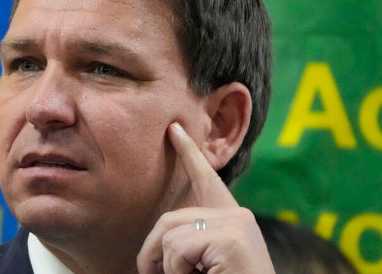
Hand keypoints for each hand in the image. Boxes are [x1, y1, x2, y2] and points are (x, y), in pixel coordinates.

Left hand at [137, 122, 273, 273]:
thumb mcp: (203, 263)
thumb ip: (188, 242)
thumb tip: (160, 239)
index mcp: (230, 221)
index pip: (206, 179)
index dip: (188, 153)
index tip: (174, 130)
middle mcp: (237, 216)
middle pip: (169, 219)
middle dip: (151, 253)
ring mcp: (236, 224)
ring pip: (169, 237)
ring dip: (166, 270)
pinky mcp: (231, 238)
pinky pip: (178, 250)